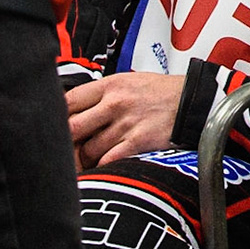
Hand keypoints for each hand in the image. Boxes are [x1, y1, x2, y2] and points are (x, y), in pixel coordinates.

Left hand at [65, 72, 186, 169]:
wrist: (193, 102)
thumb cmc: (160, 93)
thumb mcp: (129, 82)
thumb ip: (102, 95)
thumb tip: (74, 113)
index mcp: (111, 84)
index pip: (69, 100)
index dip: (57, 117)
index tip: (56, 126)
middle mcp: (115, 103)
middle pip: (73, 127)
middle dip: (68, 142)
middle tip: (69, 149)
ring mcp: (126, 124)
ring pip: (89, 149)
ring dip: (87, 158)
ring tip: (93, 157)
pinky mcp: (138, 142)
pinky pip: (108, 161)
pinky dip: (103, 167)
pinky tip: (106, 164)